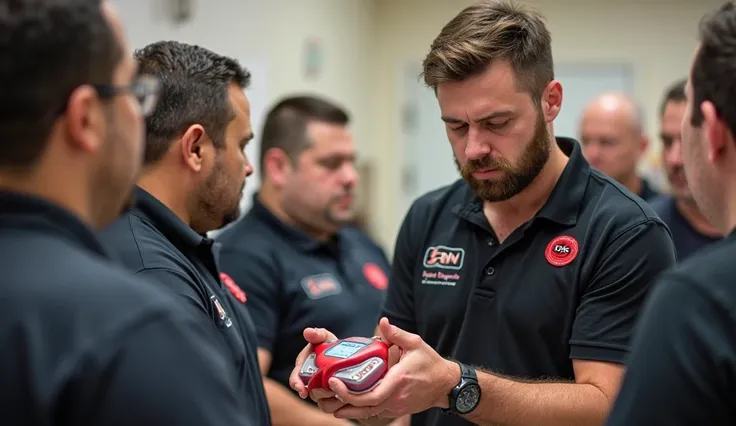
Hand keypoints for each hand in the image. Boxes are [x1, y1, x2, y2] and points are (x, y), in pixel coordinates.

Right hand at [288, 327, 345, 411]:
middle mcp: (310, 382)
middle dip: (319, 392)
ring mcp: (321, 392)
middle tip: (330, 389)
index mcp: (304, 368)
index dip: (296, 384)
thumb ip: (317, 334)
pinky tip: (346, 399)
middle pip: (311, 392)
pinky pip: (333, 407)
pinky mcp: (332, 400)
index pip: (295, 379)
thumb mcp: (325, 338)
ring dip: (330, 399)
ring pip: (322, 403)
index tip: (301, 389)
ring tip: (340, 393)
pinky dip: (339, 404)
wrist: (349, 356)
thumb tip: (308, 332)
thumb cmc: (331, 346)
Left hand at [327, 318, 459, 420]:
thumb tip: (383, 322)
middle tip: (325, 394)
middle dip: (342, 404)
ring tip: (329, 404)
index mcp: (397, 380)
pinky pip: (374, 412)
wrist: (445, 384)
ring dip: (348, 411)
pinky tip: (347, 405)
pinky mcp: (397, 409)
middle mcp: (395, 397)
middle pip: (364, 408)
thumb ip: (396, 334)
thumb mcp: (416, 343)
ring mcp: (396, 406)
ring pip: (367, 414)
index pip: (370, 396)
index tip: (334, 382)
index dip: (349, 393)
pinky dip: (360, 410)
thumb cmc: (430, 363)